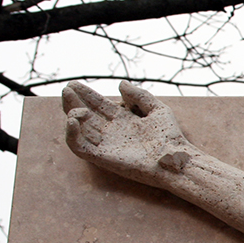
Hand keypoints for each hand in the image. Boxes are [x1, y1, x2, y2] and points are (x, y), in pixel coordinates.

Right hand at [63, 81, 192, 183]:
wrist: (175, 158)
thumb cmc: (171, 137)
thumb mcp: (157, 109)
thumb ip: (140, 96)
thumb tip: (120, 84)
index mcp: (123, 120)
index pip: (98, 105)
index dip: (86, 94)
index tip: (74, 84)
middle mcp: (112, 132)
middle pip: (85, 115)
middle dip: (73, 101)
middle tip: (67, 89)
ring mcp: (106, 145)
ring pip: (79, 129)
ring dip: (72, 115)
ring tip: (77, 107)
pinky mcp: (103, 158)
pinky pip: (79, 147)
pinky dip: (71, 134)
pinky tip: (74, 119)